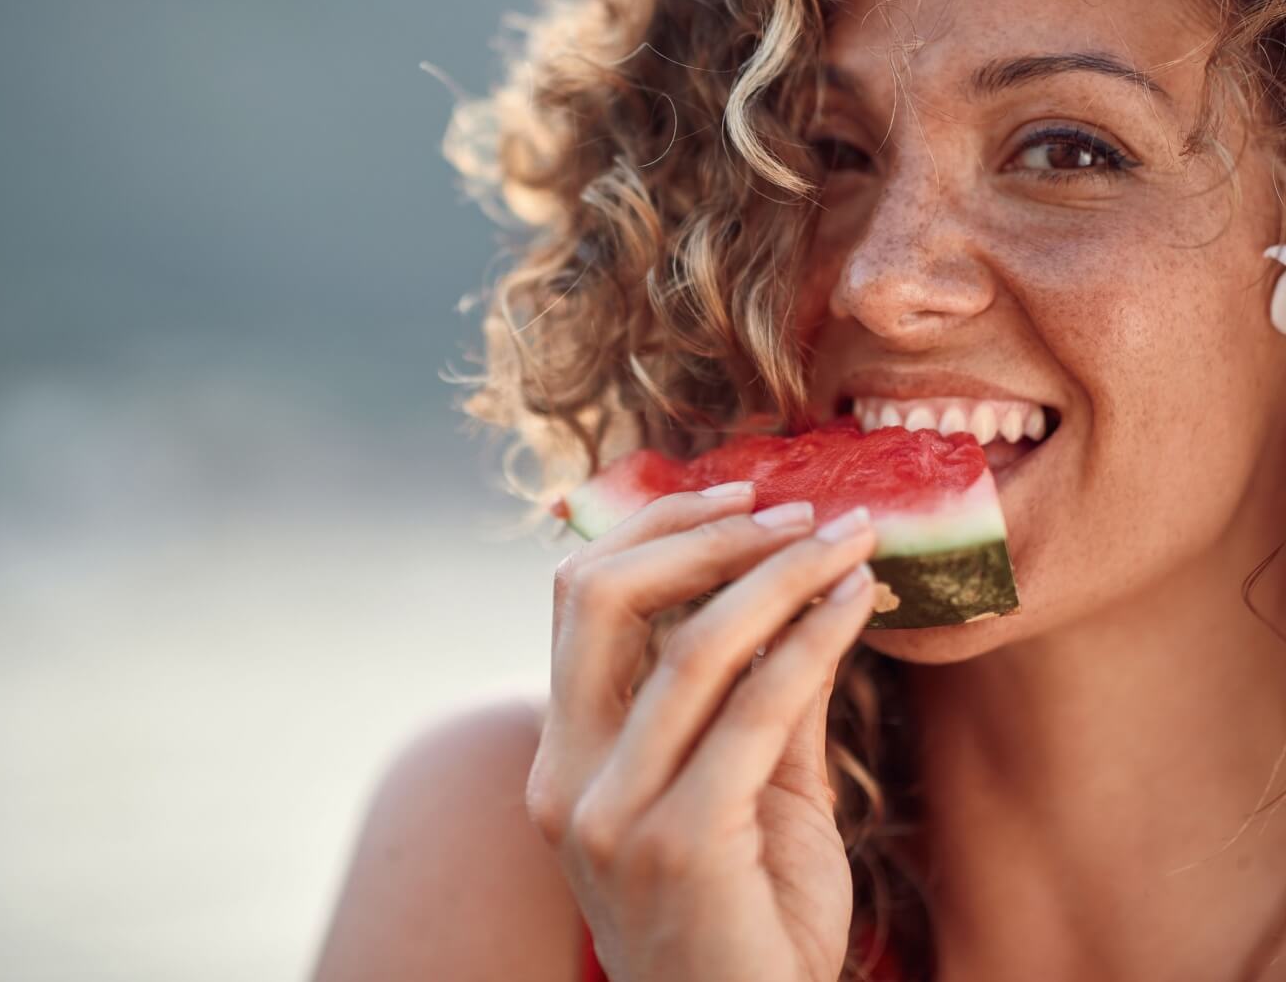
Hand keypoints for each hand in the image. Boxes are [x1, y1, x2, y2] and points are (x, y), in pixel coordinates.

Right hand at [527, 483, 876, 981]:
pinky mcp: (677, 846)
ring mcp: (609, 814)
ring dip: (778, 574)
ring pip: (685, 645)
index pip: (579, 602)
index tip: (741, 495)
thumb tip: (794, 587)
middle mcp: (567, 777)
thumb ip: (754, 696)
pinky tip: (855, 603)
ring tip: (847, 540)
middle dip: (701, 533)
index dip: (654, 529)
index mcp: (564, 757)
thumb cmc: (751, 924)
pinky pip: (753, 711)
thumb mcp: (747, 791)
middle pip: (598, 598)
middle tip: (793, 508)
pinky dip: (811, 641)